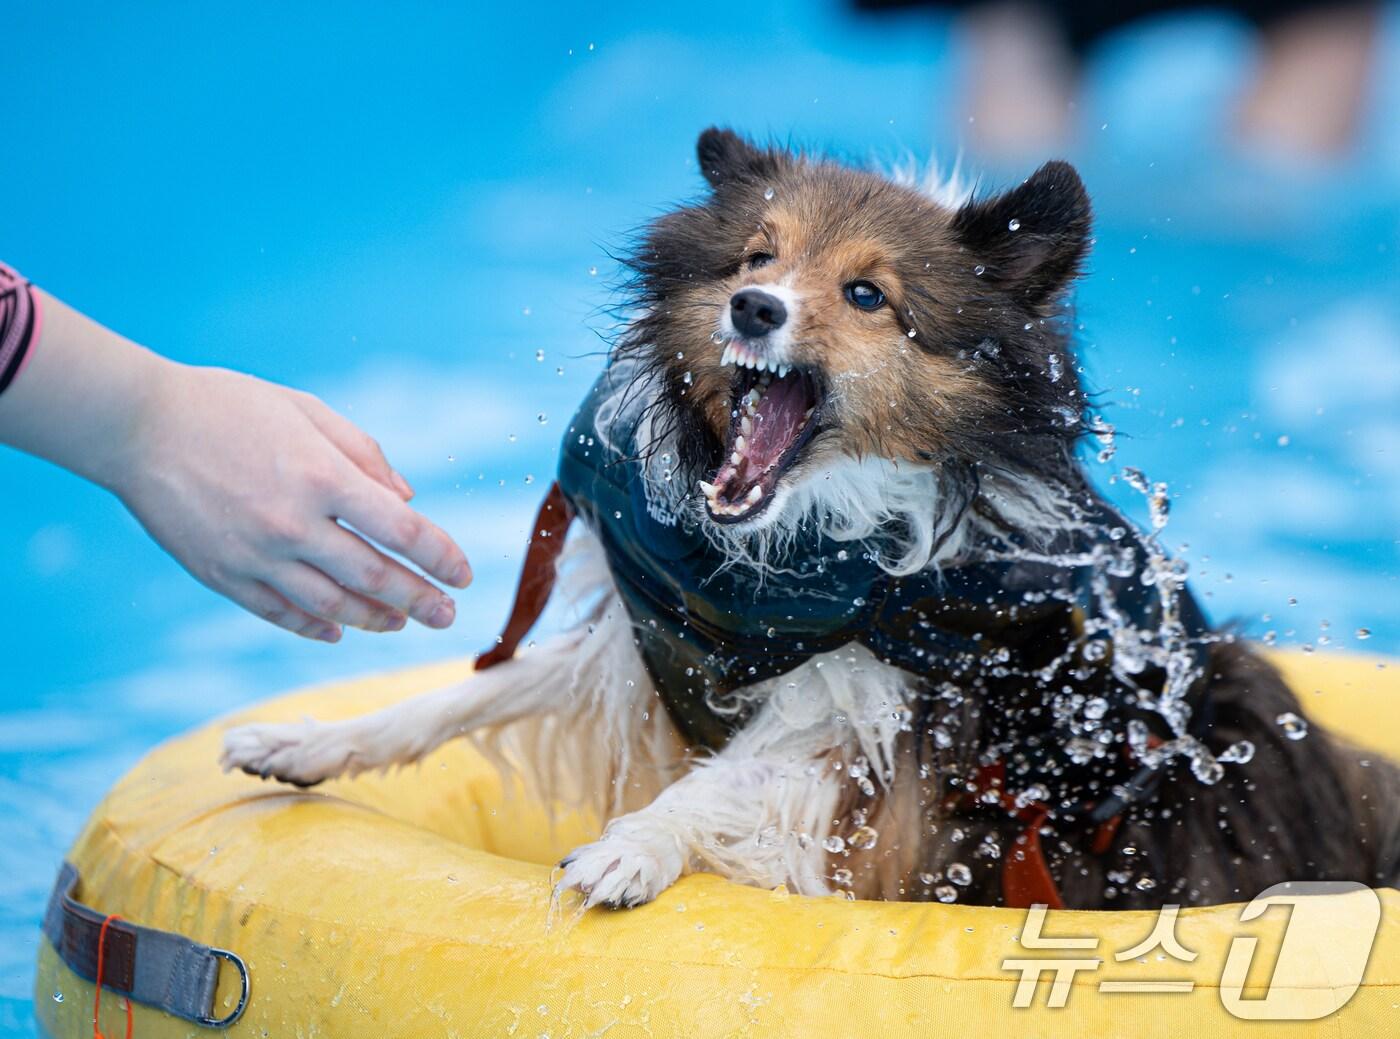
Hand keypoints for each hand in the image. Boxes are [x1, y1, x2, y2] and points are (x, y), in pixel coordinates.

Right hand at [111, 363, 471, 641]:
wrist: (137, 425)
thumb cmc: (230, 407)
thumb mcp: (308, 411)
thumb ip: (365, 455)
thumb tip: (408, 500)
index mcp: (324, 478)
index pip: (403, 531)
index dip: (441, 557)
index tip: (464, 575)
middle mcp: (294, 524)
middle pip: (374, 577)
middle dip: (420, 600)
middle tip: (447, 615)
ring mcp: (256, 556)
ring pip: (331, 605)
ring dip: (374, 619)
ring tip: (401, 623)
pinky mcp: (222, 575)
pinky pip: (279, 613)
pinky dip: (314, 626)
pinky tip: (338, 632)